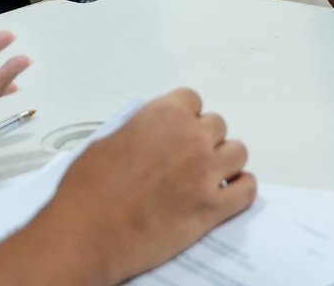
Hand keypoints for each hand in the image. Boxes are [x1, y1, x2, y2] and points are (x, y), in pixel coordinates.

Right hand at [41, 89, 254, 281]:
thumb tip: (148, 137)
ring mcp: (205, 172)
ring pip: (237, 153)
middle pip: (217, 126)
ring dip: (224, 162)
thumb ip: (139, 132)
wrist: (88, 232)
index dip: (186, 117)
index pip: (193, 101)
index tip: (180, 130)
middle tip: (188, 158)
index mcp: (164, 115)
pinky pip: (246, 190)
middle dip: (204, 140)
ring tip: (208, 175)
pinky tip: (229, 193)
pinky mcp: (211, 207)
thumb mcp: (108, 141)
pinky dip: (241, 190)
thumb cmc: (88, 191)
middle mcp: (191, 138)